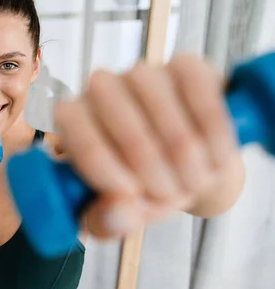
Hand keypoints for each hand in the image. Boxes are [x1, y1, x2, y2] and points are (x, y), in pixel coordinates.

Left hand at [54, 54, 238, 238]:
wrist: (192, 167)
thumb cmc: (145, 188)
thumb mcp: (121, 214)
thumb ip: (108, 221)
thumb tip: (112, 217)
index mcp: (74, 118)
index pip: (77, 130)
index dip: (103, 166)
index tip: (129, 196)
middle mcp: (102, 88)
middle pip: (121, 119)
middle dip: (149, 166)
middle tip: (168, 195)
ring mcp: (143, 73)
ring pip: (158, 101)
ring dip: (182, 151)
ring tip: (192, 182)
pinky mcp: (185, 66)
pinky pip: (197, 90)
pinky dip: (211, 129)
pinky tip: (215, 157)